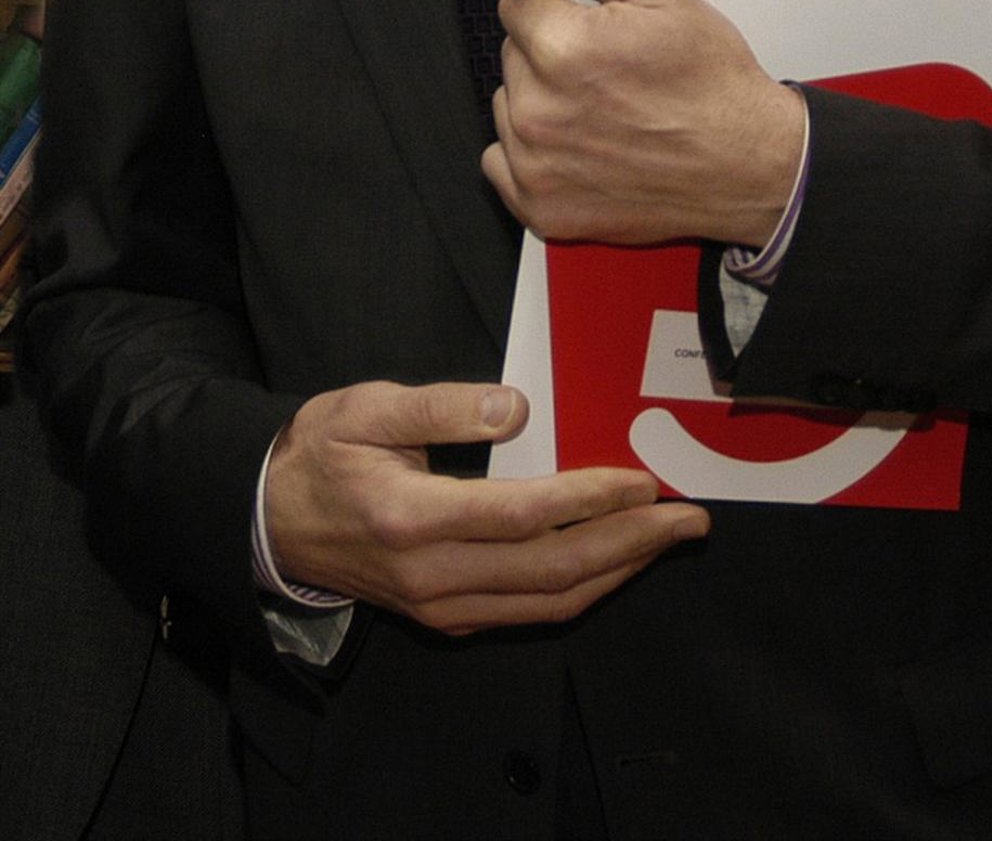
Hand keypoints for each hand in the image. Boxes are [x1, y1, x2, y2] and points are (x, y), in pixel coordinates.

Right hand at [265, 379, 708, 635]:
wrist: (271, 520)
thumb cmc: (321, 451)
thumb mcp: (368, 406)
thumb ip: (442, 405)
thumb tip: (516, 408)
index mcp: (412, 517)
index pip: (523, 515)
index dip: (589, 499)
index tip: (642, 480)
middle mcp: (432, 575)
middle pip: (551, 571)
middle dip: (631, 545)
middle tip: (689, 519)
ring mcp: (440, 605)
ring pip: (546, 603)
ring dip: (617, 574)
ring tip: (666, 540)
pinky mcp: (445, 617)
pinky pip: (526, 612)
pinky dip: (579, 590)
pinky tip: (612, 562)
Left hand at [481, 0, 806, 248]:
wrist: (748, 163)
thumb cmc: (710, 80)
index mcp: (562, 49)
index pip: (517, 4)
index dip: (562, 10)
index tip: (601, 31)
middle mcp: (539, 112)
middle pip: (512, 56)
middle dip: (551, 55)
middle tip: (612, 72)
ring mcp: (536, 166)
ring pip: (509, 106)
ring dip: (542, 102)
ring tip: (604, 112)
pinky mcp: (541, 208)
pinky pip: (502, 162)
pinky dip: (535, 155)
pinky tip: (584, 148)